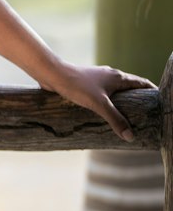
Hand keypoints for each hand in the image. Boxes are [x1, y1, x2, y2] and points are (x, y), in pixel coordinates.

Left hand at [39, 61, 156, 141]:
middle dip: (138, 99)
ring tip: (126, 116)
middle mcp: (110, 75)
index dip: (152, 92)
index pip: (142, 83)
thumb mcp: (99, 104)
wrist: (52, 74)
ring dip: (121, 101)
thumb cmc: (76, 86)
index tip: (159, 103)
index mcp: (118, 77)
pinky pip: (102, 93)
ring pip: (115, 90)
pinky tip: (102, 112)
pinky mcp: (86, 83)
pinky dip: (107, 102)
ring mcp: (97, 79)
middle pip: (130, 87)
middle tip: (144, 114)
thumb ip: (115, 119)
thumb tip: (130, 136)